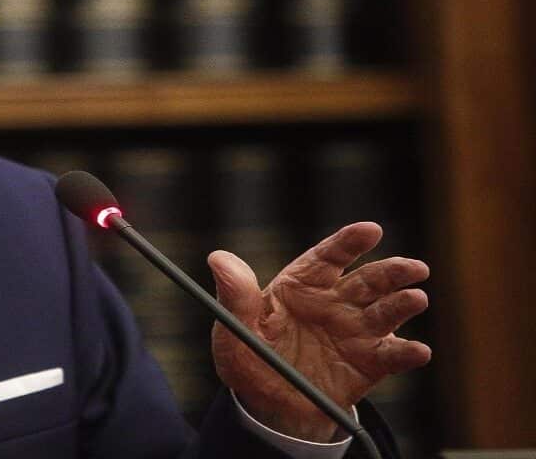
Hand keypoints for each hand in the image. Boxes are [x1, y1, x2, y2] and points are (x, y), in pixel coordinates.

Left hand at [208, 222, 430, 441]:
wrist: (267, 404)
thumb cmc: (249, 357)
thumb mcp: (234, 327)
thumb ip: (235, 295)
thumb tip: (217, 257)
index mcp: (302, 285)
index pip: (328, 257)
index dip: (349, 242)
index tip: (370, 230)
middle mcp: (335, 303)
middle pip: (368, 280)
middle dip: (392, 271)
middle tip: (413, 267)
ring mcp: (355, 331)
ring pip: (387, 311)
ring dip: (403, 304)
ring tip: (415, 298)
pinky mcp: (369, 363)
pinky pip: (392, 355)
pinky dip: (408, 352)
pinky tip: (417, 350)